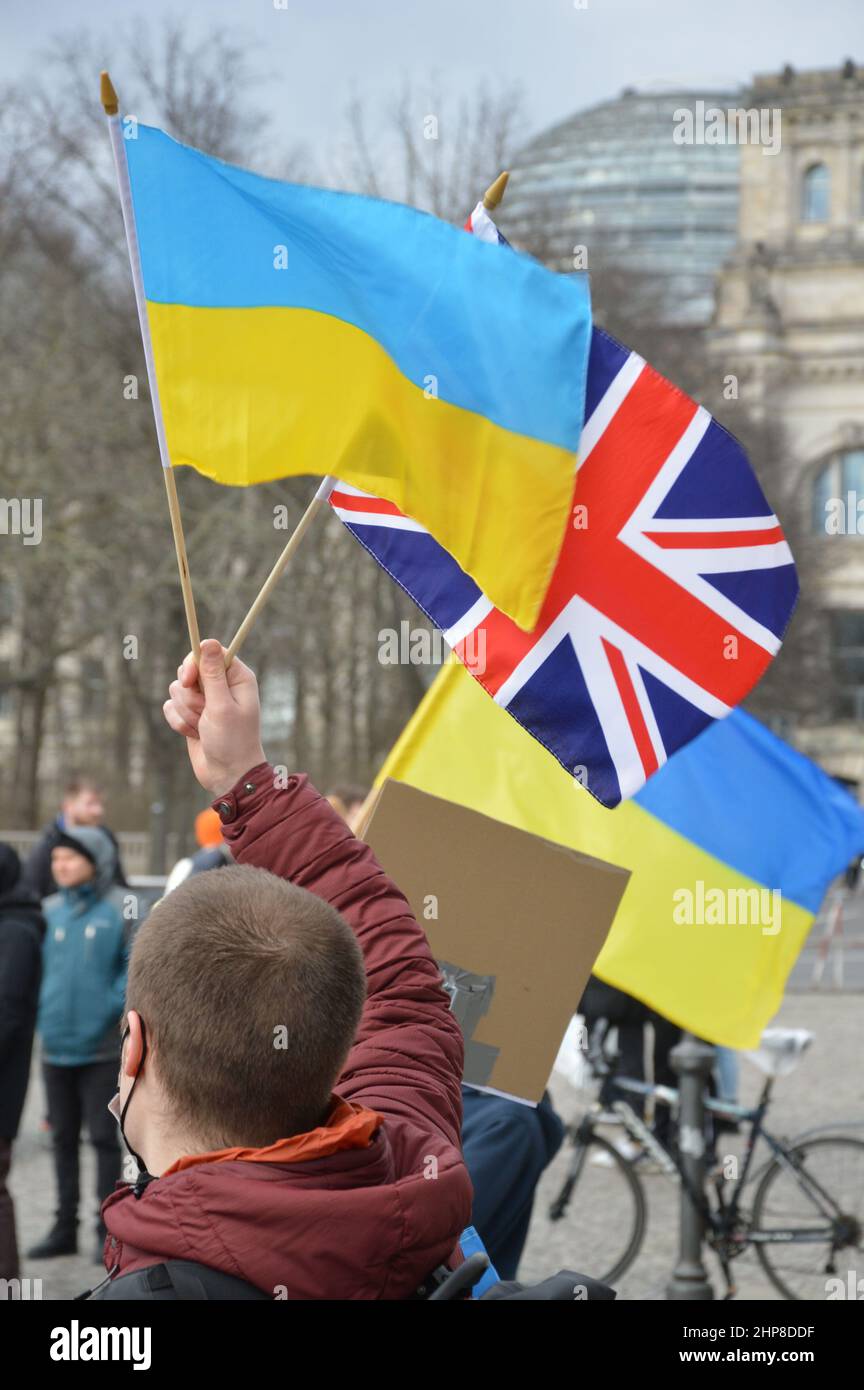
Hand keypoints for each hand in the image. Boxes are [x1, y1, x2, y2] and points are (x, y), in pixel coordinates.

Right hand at [163, 639, 265, 795]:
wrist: (227, 775)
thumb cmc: (232, 741)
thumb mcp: (222, 706)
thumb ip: (212, 674)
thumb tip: (207, 641)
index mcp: (236, 677)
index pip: (209, 651)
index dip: (193, 663)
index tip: (188, 680)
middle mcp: (221, 685)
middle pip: (188, 669)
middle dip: (190, 695)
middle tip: (204, 713)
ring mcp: (205, 700)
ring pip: (177, 689)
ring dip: (186, 712)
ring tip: (203, 728)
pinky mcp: (190, 714)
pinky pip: (170, 706)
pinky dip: (179, 722)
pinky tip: (195, 735)